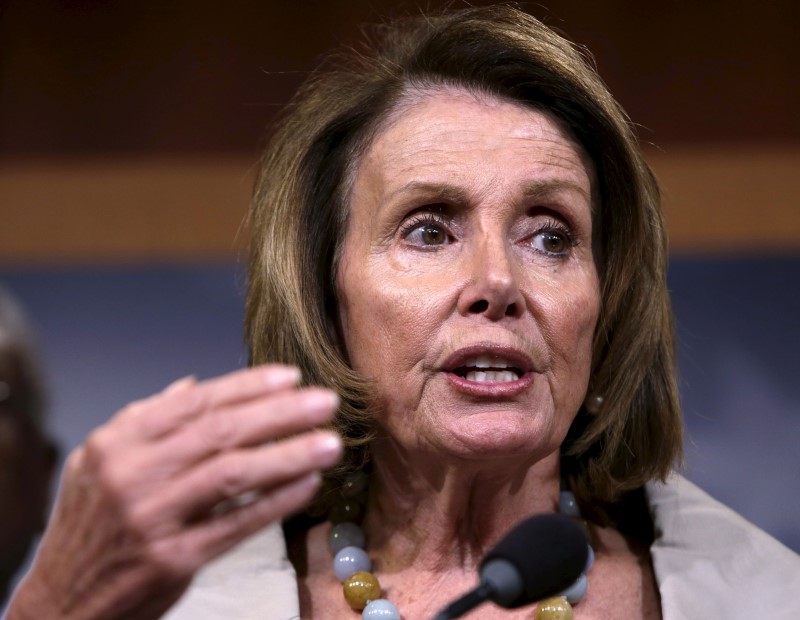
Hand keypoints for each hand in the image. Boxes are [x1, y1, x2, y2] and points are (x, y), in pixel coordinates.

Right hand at [6, 365, 341, 619]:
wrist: (62, 601)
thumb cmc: (92, 525)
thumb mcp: (100, 462)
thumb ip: (146, 420)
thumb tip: (192, 384)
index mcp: (118, 442)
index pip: (196, 402)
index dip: (249, 386)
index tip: (292, 377)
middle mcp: (133, 473)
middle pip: (221, 431)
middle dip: (280, 413)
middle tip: (325, 401)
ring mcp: (153, 517)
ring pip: (234, 473)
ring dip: (289, 454)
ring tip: (331, 442)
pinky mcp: (173, 559)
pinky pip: (237, 523)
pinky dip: (276, 501)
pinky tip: (308, 485)